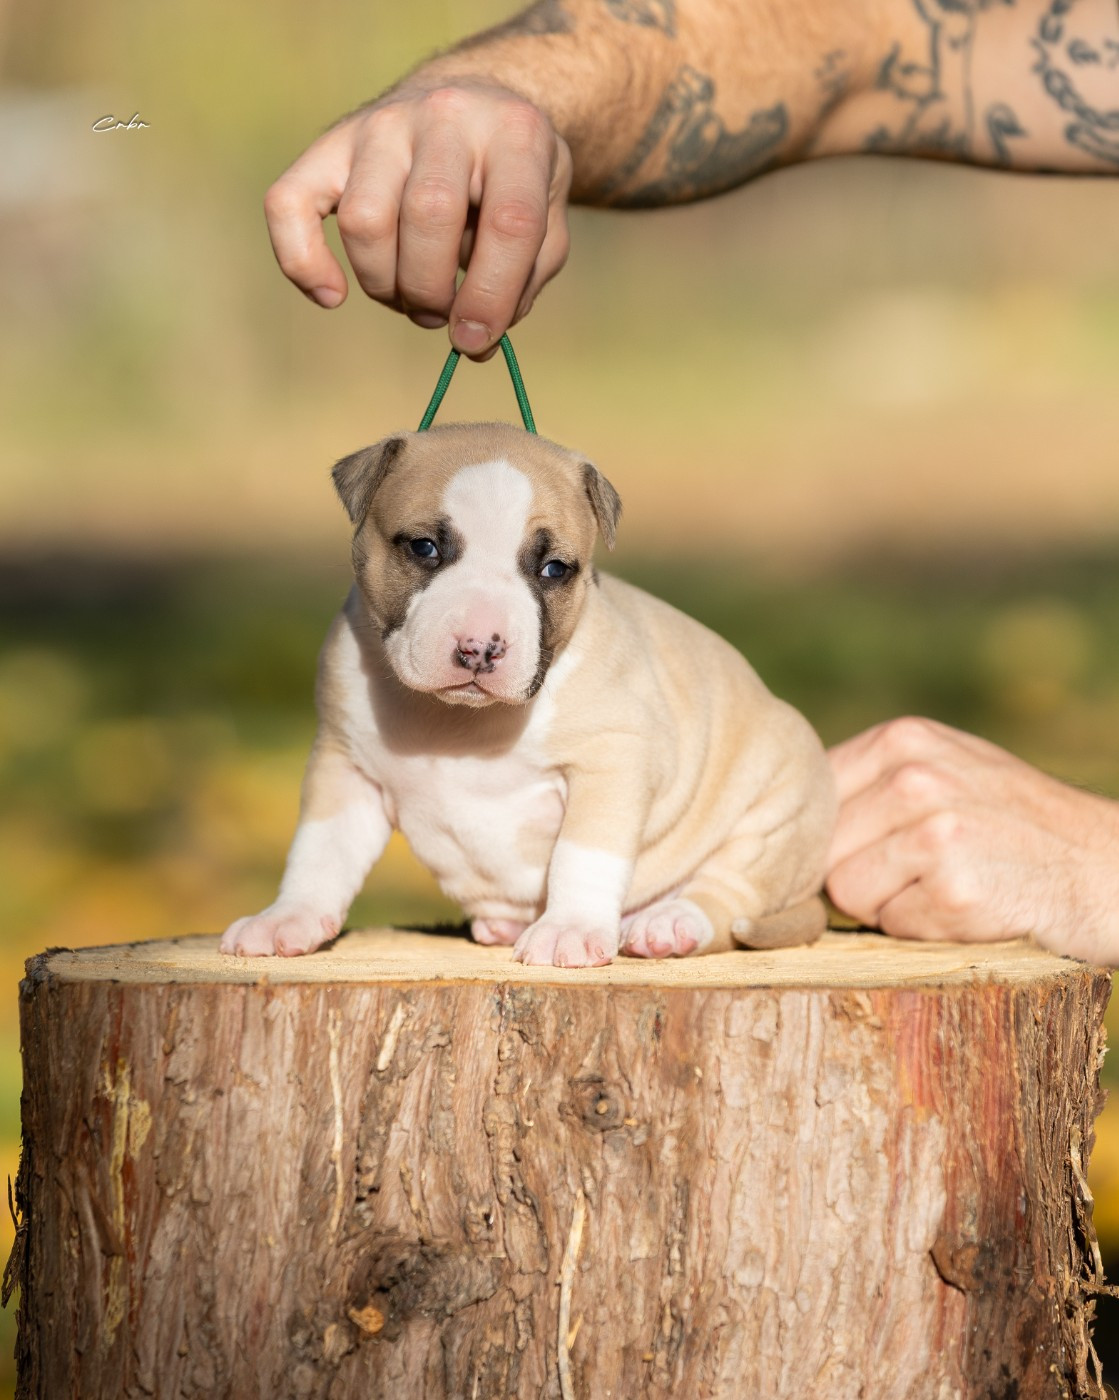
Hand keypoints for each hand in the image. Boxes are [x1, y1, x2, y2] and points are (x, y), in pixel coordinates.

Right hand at [263, 82, 572, 356]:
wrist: (472, 106)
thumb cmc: (511, 180)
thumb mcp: (546, 221)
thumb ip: (521, 283)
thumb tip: (471, 342)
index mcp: (514, 134)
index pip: (510, 222)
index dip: (492, 296)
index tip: (476, 340)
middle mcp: (444, 116)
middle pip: (429, 217)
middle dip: (434, 291)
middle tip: (442, 314)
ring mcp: (381, 125)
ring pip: (365, 221)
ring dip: (385, 284)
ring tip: (408, 297)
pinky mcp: (330, 145)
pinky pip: (289, 204)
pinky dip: (301, 261)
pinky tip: (331, 295)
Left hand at [825, 717, 1118, 964]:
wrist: (1108, 866)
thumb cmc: (1013, 825)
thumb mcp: (945, 769)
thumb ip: (871, 783)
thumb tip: (783, 824)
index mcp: (901, 739)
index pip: (812, 801)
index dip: (831, 840)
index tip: (870, 852)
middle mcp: (914, 776)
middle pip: (823, 851)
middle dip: (859, 875)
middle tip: (920, 874)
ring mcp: (935, 831)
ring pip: (847, 893)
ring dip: (890, 906)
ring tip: (946, 886)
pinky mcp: (955, 889)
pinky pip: (892, 926)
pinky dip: (923, 930)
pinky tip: (970, 908)